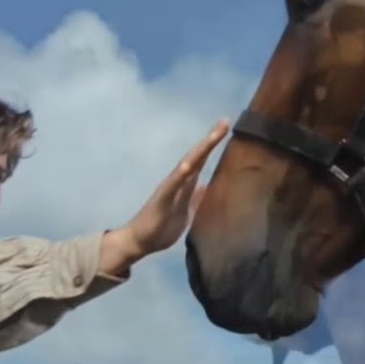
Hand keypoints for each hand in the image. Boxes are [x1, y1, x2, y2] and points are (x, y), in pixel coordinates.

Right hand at [99, 118, 229, 272]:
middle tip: (225, 121)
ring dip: (200, 150)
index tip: (226, 127)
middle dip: (210, 139)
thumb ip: (195, 199)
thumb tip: (206, 186)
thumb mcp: (186, 214)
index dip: (213, 145)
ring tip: (214, 135)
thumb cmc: (160, 229)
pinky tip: (190, 163)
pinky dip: (182, 173)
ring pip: (187, 164)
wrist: (139, 242)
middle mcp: (177, 181)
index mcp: (184, 186)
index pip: (201, 161)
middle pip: (197, 156)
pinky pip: (173, 184)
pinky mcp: (162, 199)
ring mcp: (169, 188)